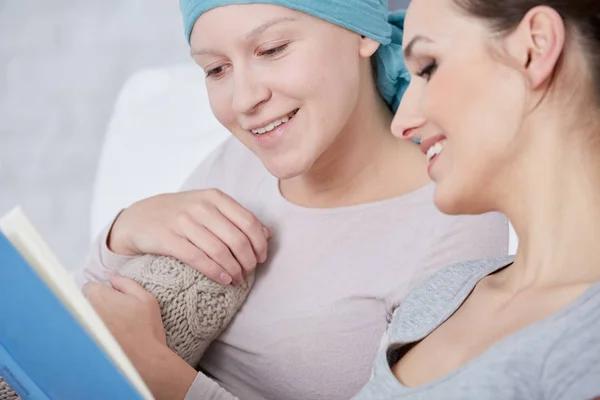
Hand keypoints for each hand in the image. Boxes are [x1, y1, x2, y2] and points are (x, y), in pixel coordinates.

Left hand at [83, 273, 196, 399]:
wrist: (144, 359)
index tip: (112, 298)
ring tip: (112, 327)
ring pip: (84, 317)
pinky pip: (84, 331)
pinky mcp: (84, 342)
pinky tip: (108, 338)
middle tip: (114, 312)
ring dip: (93, 318)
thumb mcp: (145, 298)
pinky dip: (92, 332)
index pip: (89, 286)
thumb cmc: (147, 327)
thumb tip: (112, 276)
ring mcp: (83, 328)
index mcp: (99, 297)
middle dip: (96, 304)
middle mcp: (86, 311)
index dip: (101, 291)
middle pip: (84, 302)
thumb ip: (126, 283)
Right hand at [108, 189, 270, 285]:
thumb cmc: (180, 214)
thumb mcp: (209, 207)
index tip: (262, 257)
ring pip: (220, 250)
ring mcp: (183, 222)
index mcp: (214, 197)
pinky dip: (216, 272)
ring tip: (238, 280)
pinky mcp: (168, 239)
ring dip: (234, 269)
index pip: (248, 221)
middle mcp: (200, 207)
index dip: (259, 243)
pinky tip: (224, 280)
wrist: (139, 218)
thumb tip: (268, 233)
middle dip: (248, 260)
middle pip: (237, 238)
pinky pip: (198, 259)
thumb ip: (237, 217)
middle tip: (250, 271)